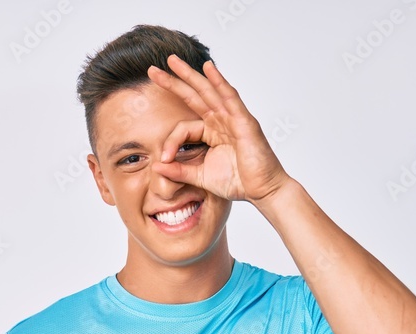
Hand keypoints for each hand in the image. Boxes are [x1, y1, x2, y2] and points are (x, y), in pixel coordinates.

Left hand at [147, 54, 290, 203]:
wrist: (262, 190)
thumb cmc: (238, 182)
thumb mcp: (200, 176)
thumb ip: (179, 171)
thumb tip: (156, 165)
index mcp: (212, 132)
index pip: (184, 127)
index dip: (170, 141)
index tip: (164, 158)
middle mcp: (221, 121)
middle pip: (194, 96)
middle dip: (174, 81)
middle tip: (152, 69)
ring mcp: (233, 118)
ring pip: (208, 91)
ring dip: (190, 75)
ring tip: (172, 60)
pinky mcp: (244, 121)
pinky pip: (230, 97)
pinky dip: (220, 82)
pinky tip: (208, 68)